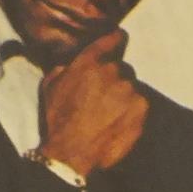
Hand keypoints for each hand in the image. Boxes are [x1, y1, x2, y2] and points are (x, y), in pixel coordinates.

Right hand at [38, 30, 147, 172]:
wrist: (72, 153)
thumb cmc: (58, 120)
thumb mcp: (51, 86)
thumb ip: (66, 68)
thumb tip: (73, 64)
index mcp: (90, 62)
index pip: (113, 39)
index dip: (117, 40)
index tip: (120, 42)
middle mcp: (112, 71)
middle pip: (122, 69)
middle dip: (114, 80)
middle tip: (102, 99)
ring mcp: (129, 89)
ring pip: (131, 87)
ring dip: (123, 97)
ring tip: (108, 115)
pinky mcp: (141, 108)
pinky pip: (140, 103)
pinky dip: (132, 111)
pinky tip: (117, 122)